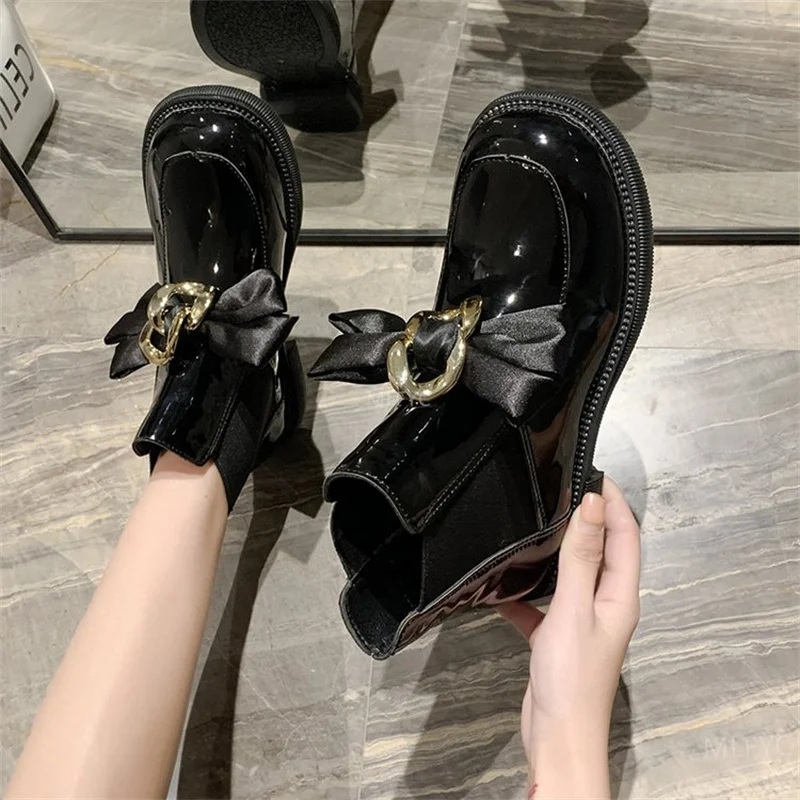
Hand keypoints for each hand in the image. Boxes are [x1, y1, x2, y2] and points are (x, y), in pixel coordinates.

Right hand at [500, 477, 640, 798]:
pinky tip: (501, 590)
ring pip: (574, 576)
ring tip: (537, 525)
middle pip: (604, 553)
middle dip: (591, 520)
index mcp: (620, 596)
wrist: (558, 736)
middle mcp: (607, 606)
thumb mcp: (574, 609)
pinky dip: (527, 595)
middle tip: (566, 490)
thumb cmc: (572, 676)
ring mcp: (583, 623)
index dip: (616, 504)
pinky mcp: (558, 639)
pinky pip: (544, 606)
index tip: (596, 473)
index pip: (626, 537)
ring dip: (562, 551)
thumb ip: (581, 558)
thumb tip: (593, 506)